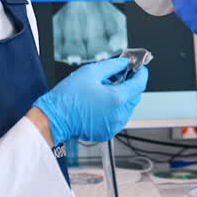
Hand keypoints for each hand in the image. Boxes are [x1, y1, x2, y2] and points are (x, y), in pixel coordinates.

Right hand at [34, 58, 148, 143]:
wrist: (54, 118)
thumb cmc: (68, 97)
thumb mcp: (90, 72)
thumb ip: (112, 66)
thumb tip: (124, 63)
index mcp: (117, 99)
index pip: (140, 84)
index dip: (141, 73)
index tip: (140, 68)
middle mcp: (119, 114)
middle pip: (135, 96)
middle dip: (130, 85)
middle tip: (118, 75)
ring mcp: (114, 125)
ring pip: (127, 108)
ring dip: (122, 97)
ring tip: (104, 90)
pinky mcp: (107, 132)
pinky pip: (118, 118)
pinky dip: (115, 109)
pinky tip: (101, 102)